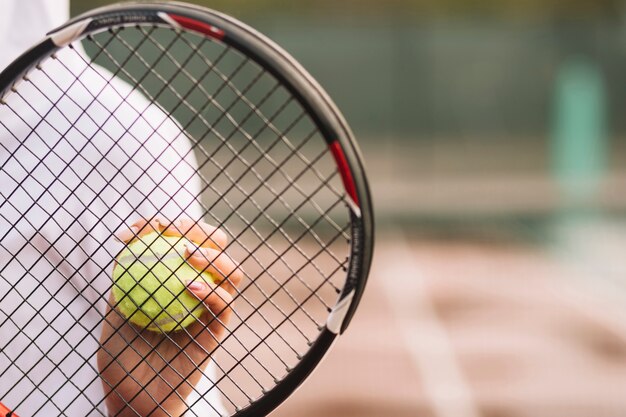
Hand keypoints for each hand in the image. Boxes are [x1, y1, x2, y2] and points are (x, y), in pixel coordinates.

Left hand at [97, 217, 241, 416]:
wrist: (133, 398)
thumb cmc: (121, 358)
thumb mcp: (114, 314)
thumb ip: (125, 282)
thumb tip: (126, 244)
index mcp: (177, 281)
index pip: (181, 244)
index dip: (165, 228)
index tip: (139, 228)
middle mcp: (200, 290)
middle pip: (215, 248)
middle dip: (198, 228)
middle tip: (173, 230)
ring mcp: (212, 310)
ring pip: (231, 272)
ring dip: (214, 255)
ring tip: (188, 252)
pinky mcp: (218, 331)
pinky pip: (224, 306)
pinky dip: (213, 290)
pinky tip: (190, 285)